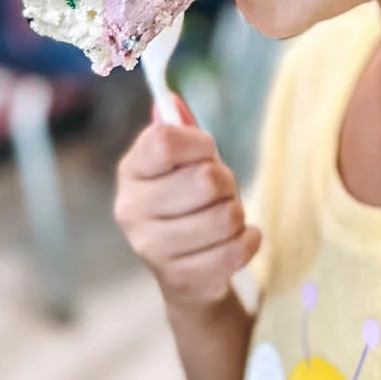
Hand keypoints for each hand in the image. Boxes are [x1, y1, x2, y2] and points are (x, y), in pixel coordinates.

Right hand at [114, 102, 260, 309]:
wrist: (185, 270)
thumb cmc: (187, 202)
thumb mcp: (183, 163)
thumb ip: (178, 130)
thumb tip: (170, 100)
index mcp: (131, 171)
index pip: (164, 141)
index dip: (198, 143)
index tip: (205, 152)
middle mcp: (131, 210)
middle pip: (205, 179)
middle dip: (226, 182)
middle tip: (219, 192)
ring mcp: (152, 248)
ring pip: (226, 216)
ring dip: (237, 213)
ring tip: (224, 216)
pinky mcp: (180, 278)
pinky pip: (236, 250)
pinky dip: (249, 241)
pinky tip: (240, 239)